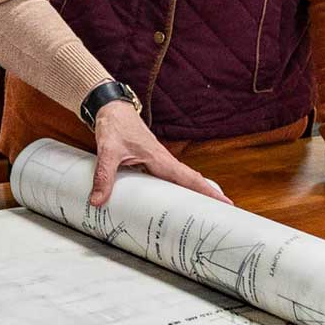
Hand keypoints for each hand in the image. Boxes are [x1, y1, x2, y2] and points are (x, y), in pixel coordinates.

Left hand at [89, 102, 227, 209]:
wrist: (111, 109)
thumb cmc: (114, 125)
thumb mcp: (107, 151)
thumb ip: (103, 176)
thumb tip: (97, 201)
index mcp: (160, 158)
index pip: (189, 178)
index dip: (207, 191)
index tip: (226, 203)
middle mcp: (163, 161)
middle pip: (190, 181)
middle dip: (207, 197)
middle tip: (223, 216)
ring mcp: (158, 161)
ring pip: (180, 181)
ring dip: (192, 194)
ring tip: (203, 214)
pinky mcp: (149, 162)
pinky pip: (167, 179)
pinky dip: (176, 190)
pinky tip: (173, 202)